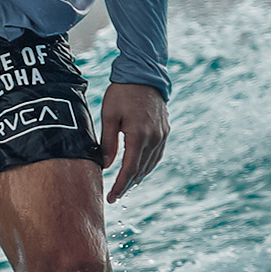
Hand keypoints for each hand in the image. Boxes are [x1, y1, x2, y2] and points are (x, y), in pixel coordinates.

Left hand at [98, 83, 169, 202]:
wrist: (144, 74)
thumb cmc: (122, 93)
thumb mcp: (109, 117)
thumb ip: (108, 143)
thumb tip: (105, 166)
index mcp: (138, 135)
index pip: (129, 169)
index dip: (120, 186)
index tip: (111, 197)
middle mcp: (154, 138)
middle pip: (141, 170)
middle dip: (128, 185)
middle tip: (116, 195)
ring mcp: (162, 134)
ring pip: (151, 164)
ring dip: (139, 176)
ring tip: (126, 185)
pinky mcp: (165, 130)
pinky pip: (157, 154)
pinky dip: (148, 165)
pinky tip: (140, 169)